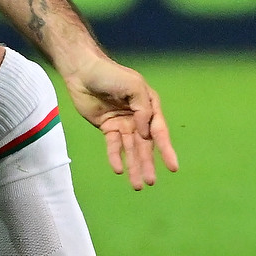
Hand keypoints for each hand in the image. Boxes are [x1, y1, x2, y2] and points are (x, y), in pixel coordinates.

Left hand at [61, 55, 178, 189]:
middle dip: (148, 163)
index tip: (173, 168)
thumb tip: (144, 133)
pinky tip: (118, 170)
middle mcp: (139, 116)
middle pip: (145, 144)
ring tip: (137, 185)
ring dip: (134, 166)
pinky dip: (116, 157)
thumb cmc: (110, 74)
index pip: (159, 131)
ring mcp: (123, 123)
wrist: (82, 70)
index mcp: (149, 105)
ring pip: (131, 149)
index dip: (166, 150)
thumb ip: (143, 109)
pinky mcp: (108, 127)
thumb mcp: (133, 86)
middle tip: (150, 182)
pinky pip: (114, 146)